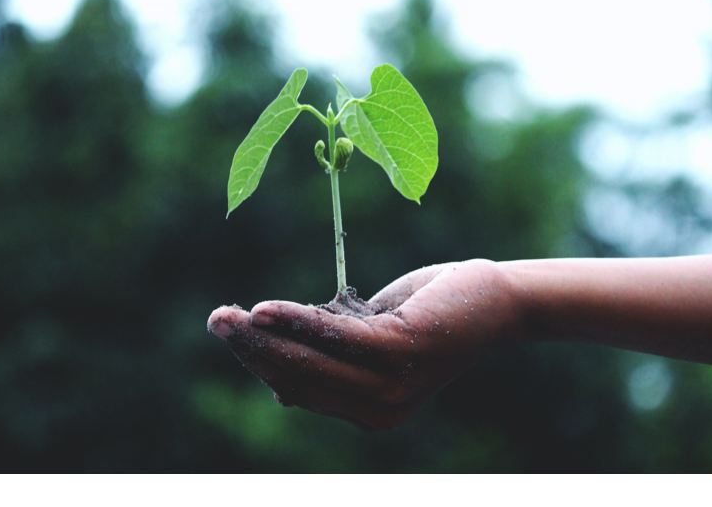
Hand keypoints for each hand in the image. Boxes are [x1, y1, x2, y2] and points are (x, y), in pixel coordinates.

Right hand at [208, 259, 523, 430]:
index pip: (301, 389)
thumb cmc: (431, 313)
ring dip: (263, 337)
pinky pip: (335, 337)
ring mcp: (390, 386)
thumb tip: (280, 387)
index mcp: (370, 411)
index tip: (232, 333)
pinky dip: (297, 322)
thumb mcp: (373, 339)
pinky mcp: (400, 353)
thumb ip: (333, 358)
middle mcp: (379, 410)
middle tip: (216, 320)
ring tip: (228, 316)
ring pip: (310, 362)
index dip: (261, 363)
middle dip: (252, 350)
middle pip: (298, 379)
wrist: (495, 300)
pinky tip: (265, 309)